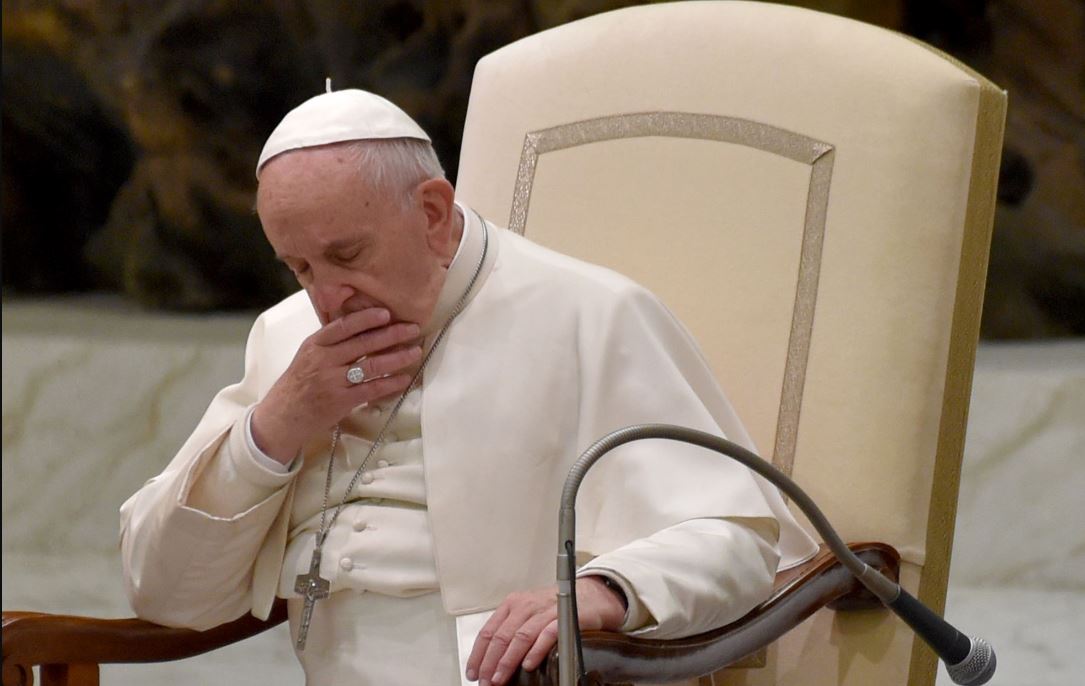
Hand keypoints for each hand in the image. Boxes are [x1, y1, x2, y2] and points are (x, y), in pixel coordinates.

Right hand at [251, 308, 422, 461]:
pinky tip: (404, 378)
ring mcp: (333, 381)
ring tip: (415, 351)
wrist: (282, 416)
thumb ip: (330, 341)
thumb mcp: (308, 355)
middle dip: (392, 334)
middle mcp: (324, 360)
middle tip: (413, 328)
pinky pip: (371, 389)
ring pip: (371, 365)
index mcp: (315, 345)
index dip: (366, 318)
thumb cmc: (298, 383)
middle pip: (363, 343)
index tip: (386, 313)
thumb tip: (361, 324)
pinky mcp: (341, 402)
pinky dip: (390, 383)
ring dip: (397, 358)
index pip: (343, 326)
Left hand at [466, 576, 626, 684]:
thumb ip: (512, 632)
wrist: (591, 596)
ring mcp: (545, 610)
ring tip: (500, 678)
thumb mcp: (529, 615)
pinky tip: (527, 665)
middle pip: (502, 636)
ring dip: (508, 660)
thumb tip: (492, 661)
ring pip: (520, 636)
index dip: (478, 654)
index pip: (489, 630)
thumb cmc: (557, 609)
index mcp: (513, 604)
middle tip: (485, 681)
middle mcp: (526, 605)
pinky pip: (546, 634)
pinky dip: (535, 651)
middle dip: (490, 662)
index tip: (473, 672)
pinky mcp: (564, 616)